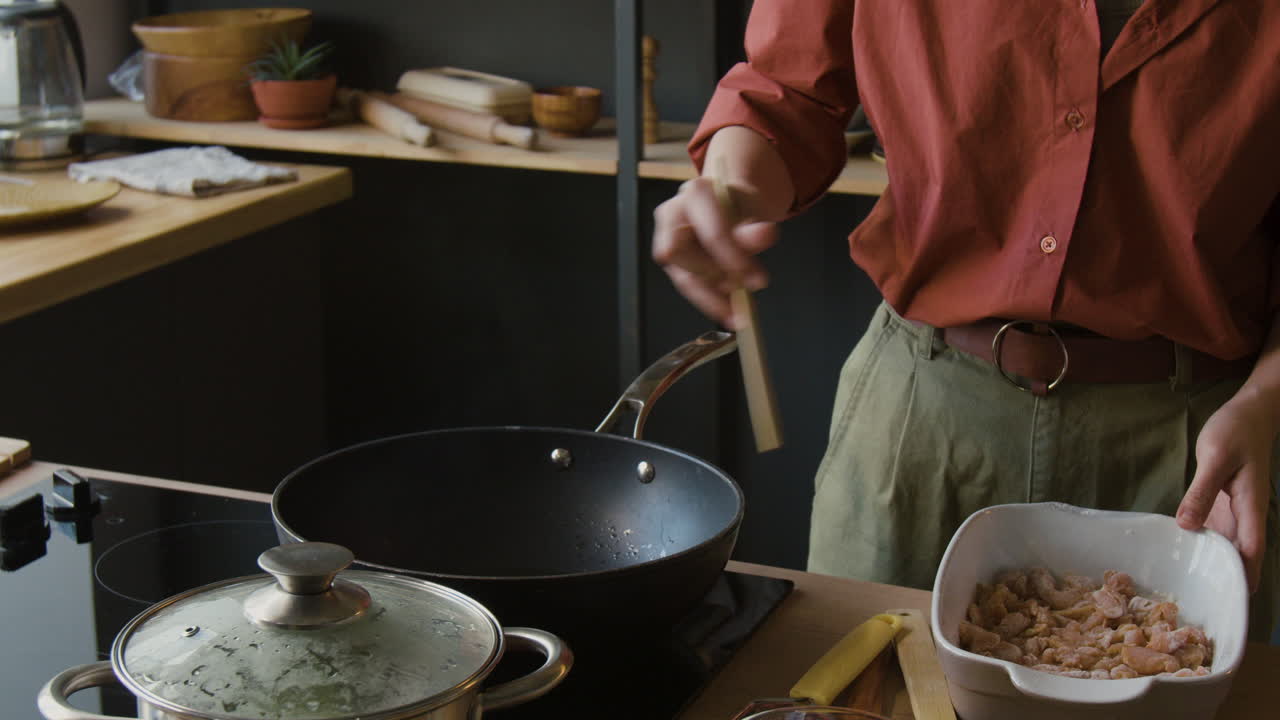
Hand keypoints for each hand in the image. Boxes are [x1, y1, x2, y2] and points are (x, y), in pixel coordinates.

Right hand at [651, 177, 776, 328]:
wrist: (729, 205)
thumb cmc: (739, 205)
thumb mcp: (754, 211)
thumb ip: (754, 228)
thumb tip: (765, 234)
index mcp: (695, 194)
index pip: (711, 233)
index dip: (733, 260)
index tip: (758, 281)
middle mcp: (672, 215)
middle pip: (686, 256)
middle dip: (717, 279)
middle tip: (747, 291)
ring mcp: (667, 239)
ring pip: (684, 277)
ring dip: (712, 298)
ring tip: (738, 312)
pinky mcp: (672, 262)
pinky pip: (688, 285)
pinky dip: (710, 301)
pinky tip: (729, 311)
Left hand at [1177, 390, 1274, 591]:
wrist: (1248, 413)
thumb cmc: (1235, 433)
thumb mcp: (1215, 459)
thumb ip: (1201, 492)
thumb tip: (1187, 526)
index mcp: (1251, 508)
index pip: (1251, 551)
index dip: (1244, 577)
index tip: (1233, 602)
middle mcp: (1245, 515)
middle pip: (1240, 556)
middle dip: (1227, 581)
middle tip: (1206, 607)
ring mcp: (1234, 511)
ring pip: (1226, 546)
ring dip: (1213, 566)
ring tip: (1194, 593)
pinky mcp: (1221, 504)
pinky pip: (1213, 531)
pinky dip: (1202, 545)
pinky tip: (1184, 558)